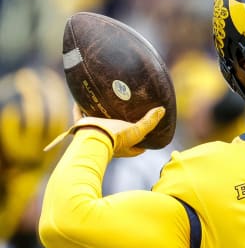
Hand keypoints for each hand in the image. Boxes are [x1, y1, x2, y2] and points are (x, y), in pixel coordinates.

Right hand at [45, 105, 164, 156]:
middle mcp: (110, 143)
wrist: (94, 138)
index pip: (138, 147)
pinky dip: (79, 108)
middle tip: (127, 115)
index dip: (143, 141)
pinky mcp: (82, 127)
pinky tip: (80, 99)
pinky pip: (79, 115)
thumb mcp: (138, 131)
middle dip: (121, 127)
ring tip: (106, 104)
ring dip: (101, 116)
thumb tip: (162, 110)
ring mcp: (95, 135)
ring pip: (98, 124)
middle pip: (118, 134)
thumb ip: (150, 121)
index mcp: (125, 148)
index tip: (148, 132)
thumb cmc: (117, 139)